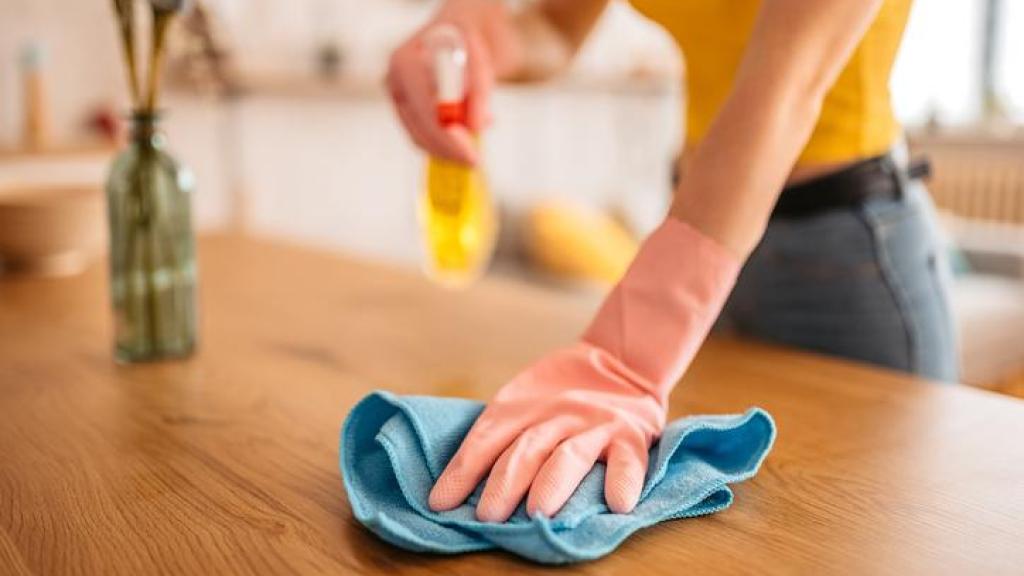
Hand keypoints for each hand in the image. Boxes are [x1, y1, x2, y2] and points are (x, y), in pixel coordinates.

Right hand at [386, 10, 496, 165]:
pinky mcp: (407, 108)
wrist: (465, 22)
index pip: (427, 113)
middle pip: (420, 130)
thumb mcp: (482, 55)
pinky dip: (446, 141)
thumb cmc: (470, 33)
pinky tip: (466, 132)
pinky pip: (423, 135)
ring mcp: (398, 94)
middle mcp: (396, 78)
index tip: (472, 158)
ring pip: (420, 138)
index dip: (450, 141)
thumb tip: (476, 126)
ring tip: (474, 144)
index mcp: (407, 61)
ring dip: (448, 148)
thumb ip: (479, 90)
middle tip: (475, 161)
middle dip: (449, 150)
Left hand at [428, 342, 664, 521]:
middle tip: (488, 516)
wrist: (620, 362)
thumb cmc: (558, 397)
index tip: (440, 504)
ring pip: (570, 456)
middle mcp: (556, 417)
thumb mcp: (523, 404)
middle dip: (504, 483)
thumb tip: (455, 490)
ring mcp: (594, 426)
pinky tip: (617, 503)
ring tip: (538, 511)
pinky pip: (629, 461)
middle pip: (526, 450)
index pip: (486, 440)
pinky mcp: (630, 435)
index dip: (462, 471)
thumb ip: (500, 438)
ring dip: (552, 483)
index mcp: (520, 409)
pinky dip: (623, 481)